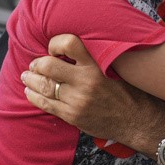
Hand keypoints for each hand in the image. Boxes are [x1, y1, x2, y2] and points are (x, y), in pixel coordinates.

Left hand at [22, 34, 164, 147]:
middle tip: (35, 64)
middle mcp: (85, 81)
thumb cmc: (129, 93)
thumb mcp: (118, 70)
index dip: (55, 43)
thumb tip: (76, 49)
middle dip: (37, 64)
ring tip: (28, 76)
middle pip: (48, 65)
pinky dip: (34, 96)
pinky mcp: (72, 115)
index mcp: (97, 66)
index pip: (69, 43)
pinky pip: (45, 104)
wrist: (137, 121)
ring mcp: (77, 100)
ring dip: (31, 79)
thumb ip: (97, 59)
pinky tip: (31, 92)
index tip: (54, 48)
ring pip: (43, 85)